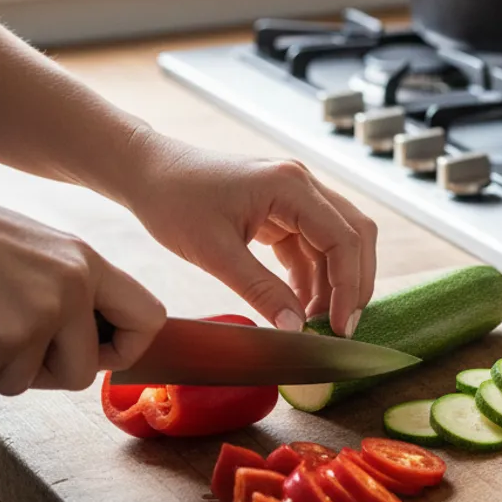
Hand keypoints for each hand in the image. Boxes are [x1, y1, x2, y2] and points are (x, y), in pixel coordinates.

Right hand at [0, 174, 165, 394]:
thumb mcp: (37, 254)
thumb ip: (68, 291)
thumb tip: (84, 343)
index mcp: (88, 263)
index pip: (148, 318)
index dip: (125, 350)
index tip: (96, 355)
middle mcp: (75, 286)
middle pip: (83, 372)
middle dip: (39, 374)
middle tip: (3, 348)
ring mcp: (43, 312)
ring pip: (25, 383)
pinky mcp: (3, 337)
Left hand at [123, 131, 376, 336]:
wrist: (148, 173)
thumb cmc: (174, 201)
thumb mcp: (214, 253)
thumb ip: (261, 291)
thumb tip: (296, 329)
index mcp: (290, 186)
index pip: (343, 239)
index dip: (348, 286)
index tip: (339, 327)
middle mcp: (302, 184)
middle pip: (354, 236)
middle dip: (352, 284)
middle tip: (340, 328)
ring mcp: (295, 195)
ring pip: (337, 242)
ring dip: (333, 283)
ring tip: (316, 323)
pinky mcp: (284, 209)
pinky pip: (312, 245)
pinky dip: (311, 277)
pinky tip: (299, 306)